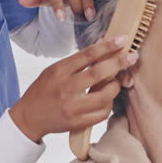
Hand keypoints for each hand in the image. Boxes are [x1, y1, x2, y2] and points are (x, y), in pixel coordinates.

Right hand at [10, 36, 136, 142]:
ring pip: (105, 95)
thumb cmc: (42, 91)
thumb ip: (76, 62)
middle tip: (132, 57)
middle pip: (99, 73)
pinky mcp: (78, 122)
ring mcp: (73, 107)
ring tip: (116, 82)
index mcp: (59, 71)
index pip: (87, 55)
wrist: (29, 117)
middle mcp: (67, 88)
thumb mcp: (53, 70)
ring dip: (115, 86)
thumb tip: (101, 47)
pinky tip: (107, 99)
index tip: (122, 40)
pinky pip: (103, 113)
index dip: (107, 46)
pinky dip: (109, 104)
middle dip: (119, 63)